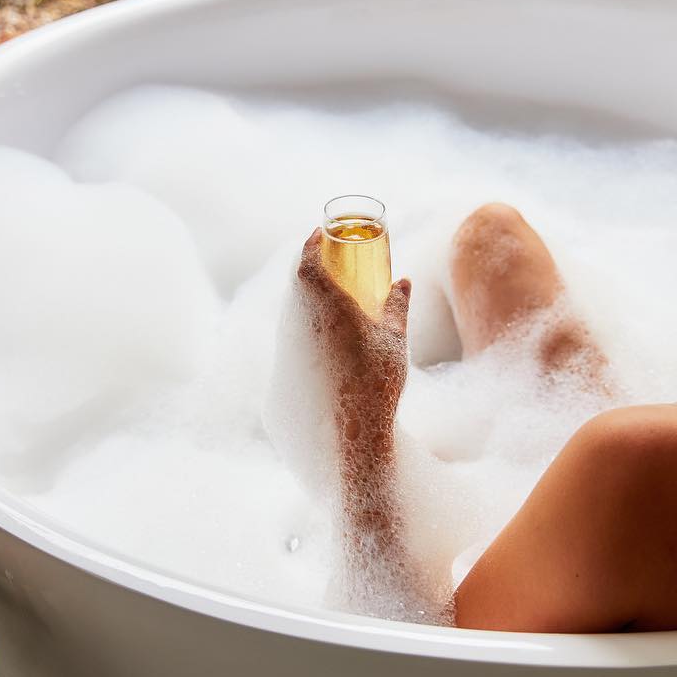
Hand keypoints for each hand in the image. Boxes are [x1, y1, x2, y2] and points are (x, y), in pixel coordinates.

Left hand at [296, 229, 411, 443]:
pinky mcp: (274, 386)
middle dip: (311, 274)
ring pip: (289, 321)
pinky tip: (323, 361)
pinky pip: (287, 356)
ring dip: (306, 311)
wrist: (352, 442)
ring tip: (331, 314)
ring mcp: (280, 355)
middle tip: (333, 271)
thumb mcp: (394, 342)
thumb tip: (403, 282)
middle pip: (295, 286)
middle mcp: (293, 325)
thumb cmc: (378, 386)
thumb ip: (396, 307)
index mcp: (322, 305)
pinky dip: (303, 348)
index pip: (307, 258)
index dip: (313, 242)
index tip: (322, 234)